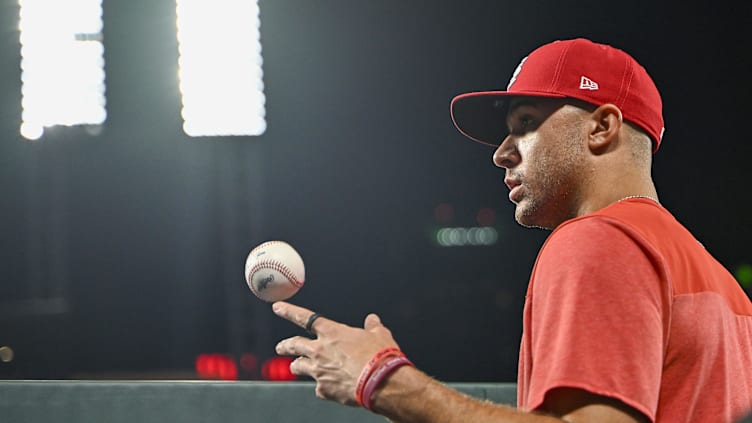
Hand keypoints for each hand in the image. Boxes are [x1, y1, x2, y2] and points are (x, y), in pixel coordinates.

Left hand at [273, 301, 400, 405]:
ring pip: (298, 366)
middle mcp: (320, 350)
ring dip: (297, 365)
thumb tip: (373, 320)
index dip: (289, 311)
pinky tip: (327, 388)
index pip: (304, 318)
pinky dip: (322, 386)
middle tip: (280, 347)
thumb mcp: (379, 335)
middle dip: (285, 345)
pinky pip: (318, 387)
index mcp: (332, 332)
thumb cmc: (380, 356)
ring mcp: (319, 371)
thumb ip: (372, 327)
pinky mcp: (324, 389)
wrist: (380, 382)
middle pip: (294, 345)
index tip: (278, 308)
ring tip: (295, 366)